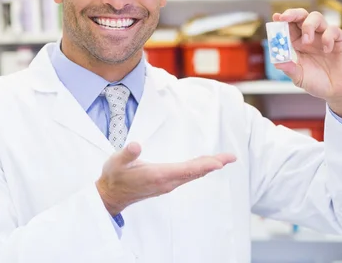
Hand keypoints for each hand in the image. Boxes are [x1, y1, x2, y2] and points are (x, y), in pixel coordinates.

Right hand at [96, 142, 236, 215]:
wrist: (110, 196)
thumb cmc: (114, 177)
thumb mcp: (116, 162)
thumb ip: (127, 154)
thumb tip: (136, 146)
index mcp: (158, 175)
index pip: (186, 170)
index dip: (203, 165)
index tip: (219, 162)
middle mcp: (166, 182)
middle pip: (194, 172)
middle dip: (213, 164)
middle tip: (231, 157)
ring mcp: (167, 184)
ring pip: (192, 175)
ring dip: (207, 166)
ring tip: (222, 159)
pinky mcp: (165, 184)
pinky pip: (187, 176)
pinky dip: (198, 169)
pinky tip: (204, 165)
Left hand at [273, 8, 341, 124]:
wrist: (338, 92)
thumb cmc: (317, 82)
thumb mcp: (300, 78)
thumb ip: (289, 69)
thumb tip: (277, 62)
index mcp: (297, 44)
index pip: (288, 27)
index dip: (282, 20)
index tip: (276, 17)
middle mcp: (310, 37)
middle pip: (301, 16)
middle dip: (292, 14)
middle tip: (285, 18)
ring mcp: (324, 36)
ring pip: (316, 17)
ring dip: (308, 25)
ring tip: (307, 41)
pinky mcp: (339, 39)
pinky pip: (333, 29)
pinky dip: (328, 37)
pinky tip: (327, 50)